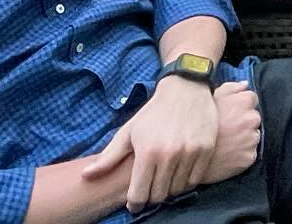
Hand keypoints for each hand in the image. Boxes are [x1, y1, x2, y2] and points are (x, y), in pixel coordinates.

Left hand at [83, 76, 218, 212]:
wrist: (186, 88)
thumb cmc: (153, 112)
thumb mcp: (128, 132)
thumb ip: (109, 157)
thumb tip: (86, 176)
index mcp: (147, 152)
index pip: (139, 195)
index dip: (135, 204)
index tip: (135, 203)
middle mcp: (169, 155)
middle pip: (159, 195)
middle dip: (152, 196)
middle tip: (150, 188)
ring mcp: (190, 152)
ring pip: (177, 189)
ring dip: (169, 189)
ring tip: (164, 179)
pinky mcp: (206, 149)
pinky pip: (195, 180)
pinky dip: (186, 181)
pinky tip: (179, 172)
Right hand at [205, 80, 260, 185]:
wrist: (187, 156)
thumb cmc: (197, 123)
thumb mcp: (210, 98)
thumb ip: (231, 88)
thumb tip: (245, 84)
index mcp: (243, 102)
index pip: (252, 99)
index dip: (240, 106)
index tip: (231, 112)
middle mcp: (251, 119)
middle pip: (253, 118)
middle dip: (244, 122)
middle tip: (227, 129)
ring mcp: (251, 139)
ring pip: (252, 136)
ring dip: (244, 138)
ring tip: (225, 142)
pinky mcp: (249, 157)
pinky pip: (249, 154)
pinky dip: (241, 154)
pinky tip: (226, 153)